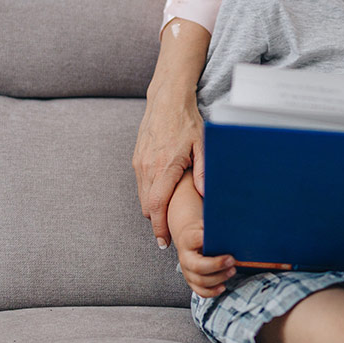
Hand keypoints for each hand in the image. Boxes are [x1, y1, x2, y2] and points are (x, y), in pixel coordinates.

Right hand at [133, 82, 203, 247]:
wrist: (167, 99)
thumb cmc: (187, 121)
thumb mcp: (203, 145)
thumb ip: (204, 172)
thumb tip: (207, 197)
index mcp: (164, 167)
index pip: (157, 206)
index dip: (159, 228)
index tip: (164, 243)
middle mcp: (147, 168)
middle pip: (147, 206)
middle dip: (157, 222)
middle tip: (169, 236)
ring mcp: (139, 163)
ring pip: (142, 197)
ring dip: (153, 209)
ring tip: (167, 219)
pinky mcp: (137, 159)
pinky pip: (141, 185)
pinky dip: (149, 195)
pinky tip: (163, 196)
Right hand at [173, 220, 236, 297]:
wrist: (189, 239)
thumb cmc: (201, 231)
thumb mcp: (206, 224)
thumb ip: (215, 228)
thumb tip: (230, 230)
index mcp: (187, 239)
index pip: (194, 239)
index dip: (204, 240)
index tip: (219, 239)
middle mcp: (185, 257)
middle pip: (198, 266)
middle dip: (216, 265)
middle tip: (232, 259)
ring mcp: (187, 271)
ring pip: (200, 280)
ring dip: (218, 278)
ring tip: (232, 271)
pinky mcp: (192, 281)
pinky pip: (200, 291)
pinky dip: (212, 291)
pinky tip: (223, 287)